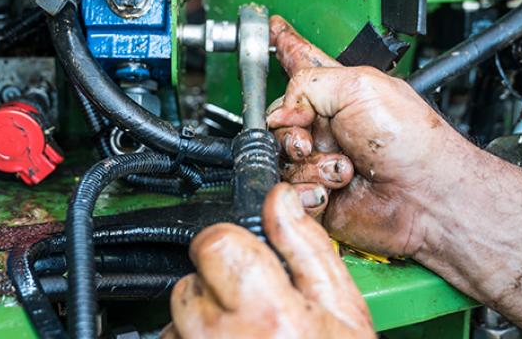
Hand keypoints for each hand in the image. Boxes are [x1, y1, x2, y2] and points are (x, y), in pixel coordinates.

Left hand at [163, 183, 374, 338]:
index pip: (214, 242)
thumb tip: (280, 199)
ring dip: (203, 322)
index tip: (244, 256)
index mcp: (269, 312)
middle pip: (191, 281)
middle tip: (252, 309)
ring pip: (179, 318)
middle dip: (216, 286)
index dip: (229, 243)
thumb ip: (306, 248)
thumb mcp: (341, 310)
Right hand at [267, 16, 478, 256]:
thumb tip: (278, 113)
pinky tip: (333, 187)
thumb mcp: (358, 87)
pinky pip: (289, 188)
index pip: (301, 62)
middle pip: (278, 119)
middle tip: (308, 138)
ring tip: (341, 166)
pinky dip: (309, 188)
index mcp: (338, 91)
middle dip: (290, 130)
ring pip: (280, 157)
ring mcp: (320, 158)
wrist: (424, 194)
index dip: (284, 46)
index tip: (272, 28)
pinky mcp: (317, 191)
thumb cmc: (409, 140)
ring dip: (310, 163)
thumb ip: (307, 85)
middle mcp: (325, 124)